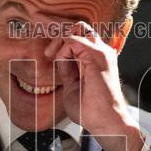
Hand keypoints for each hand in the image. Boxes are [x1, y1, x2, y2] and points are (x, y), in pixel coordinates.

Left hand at [45, 21, 143, 150]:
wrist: (106, 123)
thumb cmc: (93, 111)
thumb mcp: (72, 86)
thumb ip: (67, 71)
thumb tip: (58, 61)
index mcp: (98, 59)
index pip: (79, 36)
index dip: (60, 36)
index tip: (45, 41)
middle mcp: (102, 52)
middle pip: (79, 27)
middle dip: (57, 30)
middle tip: (45, 44)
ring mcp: (101, 53)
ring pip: (76, 29)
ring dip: (59, 40)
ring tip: (50, 55)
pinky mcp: (97, 56)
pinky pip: (73, 41)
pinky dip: (62, 50)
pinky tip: (60, 62)